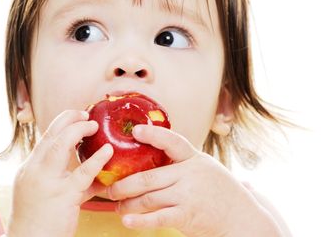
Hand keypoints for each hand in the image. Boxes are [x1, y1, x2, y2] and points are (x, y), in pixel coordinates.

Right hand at [8, 110, 113, 236]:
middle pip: (50, 134)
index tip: (76, 116)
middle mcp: (34, 170)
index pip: (45, 137)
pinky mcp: (63, 196)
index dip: (62, 123)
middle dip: (68, 118)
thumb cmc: (37, 220)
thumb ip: (61, 176)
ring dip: (78, 129)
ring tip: (93, 124)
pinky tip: (107, 151)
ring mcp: (47, 182)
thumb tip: (86, 165)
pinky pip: (82, 173)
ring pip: (60, 144)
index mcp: (30, 168)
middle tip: (85, 114)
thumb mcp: (42, 192)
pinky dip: (96, 160)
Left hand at [107, 125, 283, 236]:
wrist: (244, 219)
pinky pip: (158, 218)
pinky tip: (127, 221)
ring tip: (116, 206)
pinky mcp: (187, 215)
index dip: (154, 134)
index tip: (137, 131)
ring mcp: (188, 195)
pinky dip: (140, 220)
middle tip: (108, 188)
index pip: (174, 142)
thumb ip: (183, 164)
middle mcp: (190, 174)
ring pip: (148, 198)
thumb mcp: (206, 170)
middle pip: (148, 177)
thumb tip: (152, 155)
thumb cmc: (219, 193)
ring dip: (128, 204)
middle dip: (123, 184)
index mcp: (194, 159)